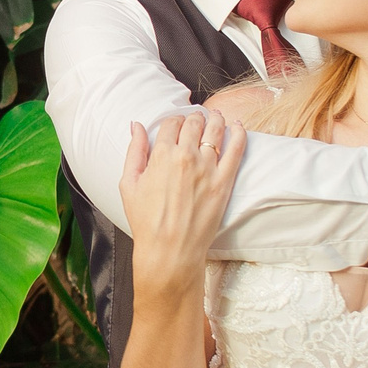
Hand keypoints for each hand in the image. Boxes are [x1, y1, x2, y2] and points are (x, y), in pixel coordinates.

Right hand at [117, 112, 244, 287]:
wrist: (169, 250)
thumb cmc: (146, 221)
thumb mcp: (129, 183)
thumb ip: (134, 151)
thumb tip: (137, 126)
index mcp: (162, 155)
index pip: (171, 123)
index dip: (174, 121)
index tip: (177, 124)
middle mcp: (186, 157)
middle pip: (194, 123)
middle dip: (195, 117)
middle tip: (197, 118)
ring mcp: (207, 168)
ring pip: (216, 131)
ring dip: (216, 119)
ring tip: (217, 117)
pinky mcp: (224, 182)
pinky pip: (236, 149)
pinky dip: (239, 134)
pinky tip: (238, 127)